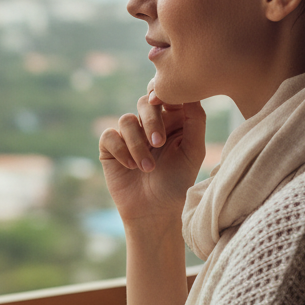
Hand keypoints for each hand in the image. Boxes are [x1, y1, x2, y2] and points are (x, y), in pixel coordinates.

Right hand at [98, 80, 205, 227]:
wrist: (154, 211)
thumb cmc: (177, 183)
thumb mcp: (194, 150)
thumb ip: (195, 119)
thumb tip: (188, 92)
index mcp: (172, 121)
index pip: (166, 96)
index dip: (164, 95)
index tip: (168, 106)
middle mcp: (149, 125)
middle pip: (144, 102)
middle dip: (151, 121)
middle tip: (159, 144)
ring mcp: (128, 136)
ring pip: (126, 120)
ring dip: (138, 145)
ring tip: (147, 168)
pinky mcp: (110, 149)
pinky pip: (109, 136)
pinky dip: (121, 151)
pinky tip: (131, 167)